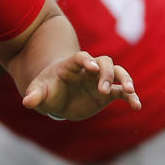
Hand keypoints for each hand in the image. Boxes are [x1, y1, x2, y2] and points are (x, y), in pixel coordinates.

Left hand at [21, 51, 140, 119]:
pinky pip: (122, 92)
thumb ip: (34, 95)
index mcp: (71, 65)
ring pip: (118, 73)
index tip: (92, 67)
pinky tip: (137, 106)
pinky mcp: (108, 93)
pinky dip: (131, 97)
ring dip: (125, 80)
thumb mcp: (38, 92)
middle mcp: (89, 70)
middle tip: (103, 89)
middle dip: (106, 74)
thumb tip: (27, 102)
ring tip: (129, 92)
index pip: (81, 57)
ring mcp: (100, 80)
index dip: (87, 60)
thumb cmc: (46, 90)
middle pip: (104, 62)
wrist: (55, 98)